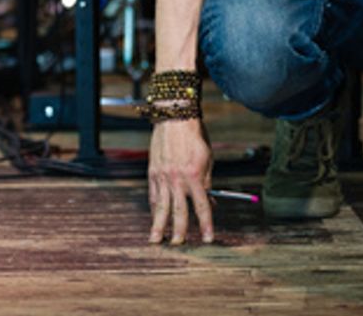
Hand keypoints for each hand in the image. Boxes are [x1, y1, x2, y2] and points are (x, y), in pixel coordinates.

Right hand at [148, 118, 214, 244]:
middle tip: (179, 244)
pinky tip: (155, 217)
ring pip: (161, 206)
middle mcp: (177, 179)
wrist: (174, 118)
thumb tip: (209, 201)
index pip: (202, 206)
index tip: (208, 238)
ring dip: (158, 225)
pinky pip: (153, 195)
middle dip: (179, 230)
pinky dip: (154, 208)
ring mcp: (162, 176)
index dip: (206, 224)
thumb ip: (208, 182)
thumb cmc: (195, 137)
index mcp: (194, 175)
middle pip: (179, 210)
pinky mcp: (152, 172)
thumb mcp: (208, 159)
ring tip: (156, 240)